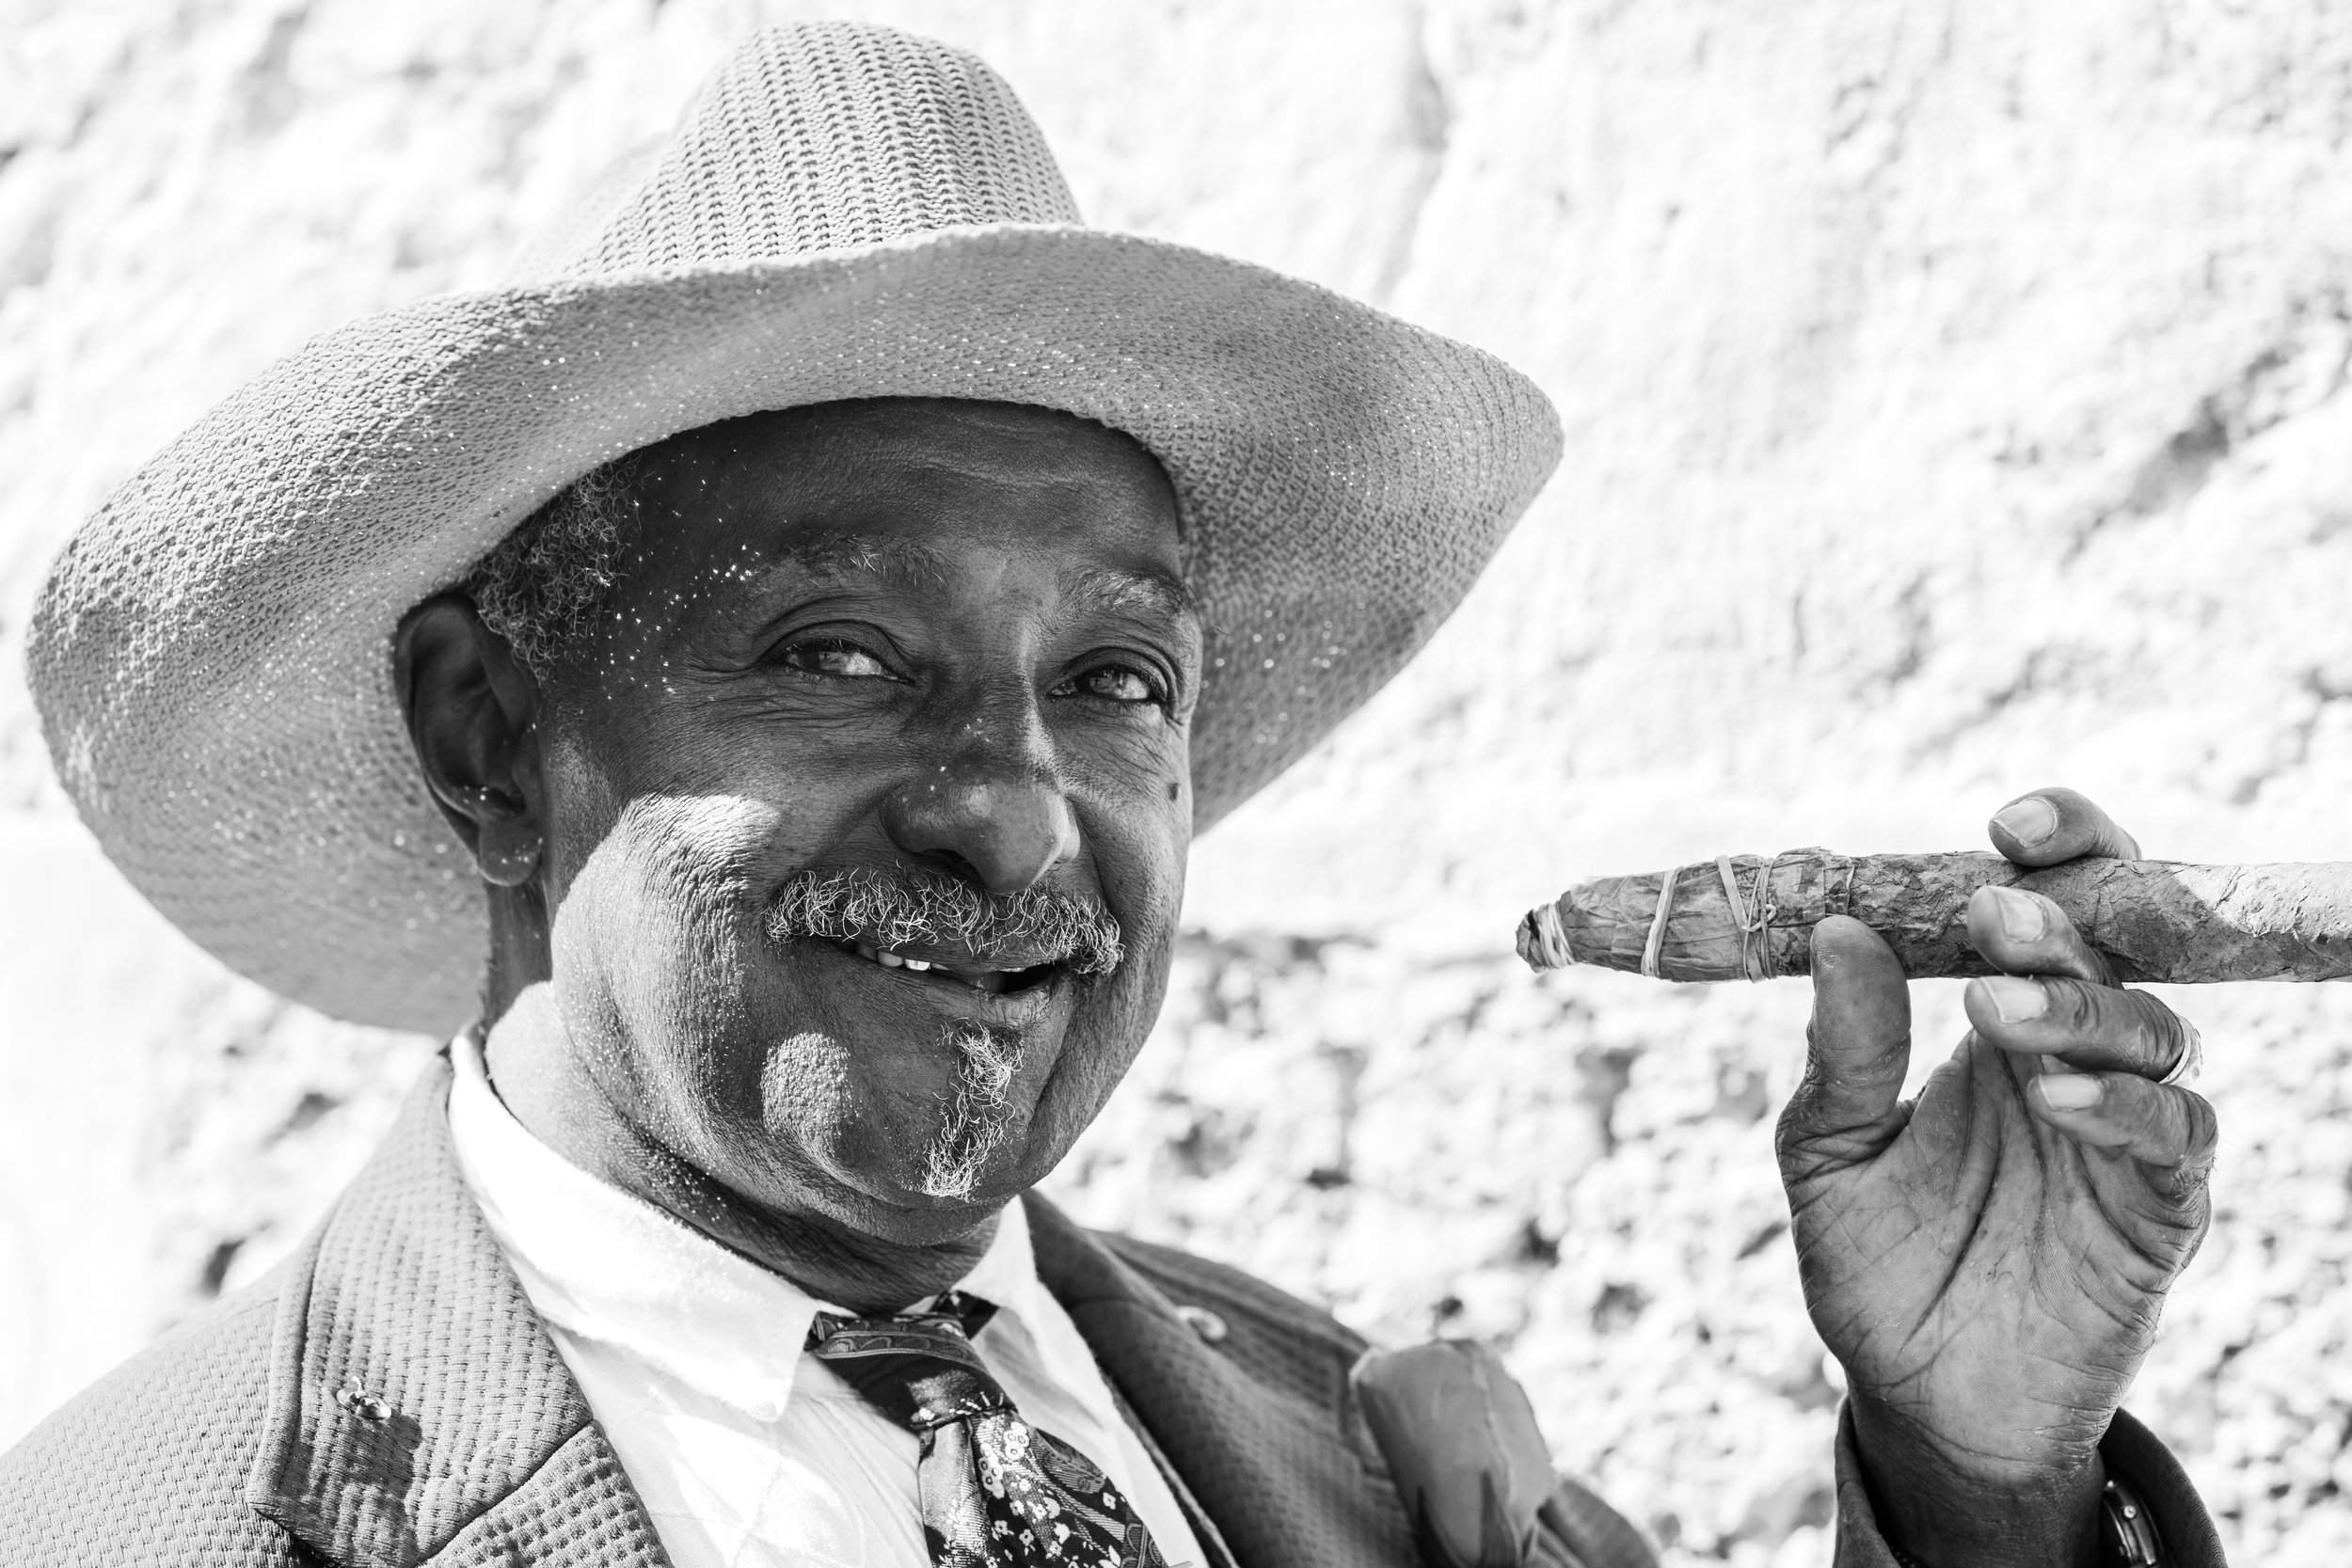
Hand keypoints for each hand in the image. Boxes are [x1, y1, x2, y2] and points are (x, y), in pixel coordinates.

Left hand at [1776, 789, 2215, 1565]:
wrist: (1919, 1397)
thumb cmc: (1876, 1260)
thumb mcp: (1828, 1150)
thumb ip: (1844, 1050)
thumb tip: (1840, 930)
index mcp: (1997, 1021)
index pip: (2052, 905)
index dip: (2053, 854)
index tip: (2005, 828)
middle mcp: (2074, 1057)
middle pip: (2120, 946)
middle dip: (2069, 915)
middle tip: (1994, 913)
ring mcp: (2122, 1131)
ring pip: (2152, 1030)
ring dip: (2078, 1008)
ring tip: (1995, 1012)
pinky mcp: (2159, 1212)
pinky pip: (2175, 1139)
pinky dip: (2124, 1108)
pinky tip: (2056, 1100)